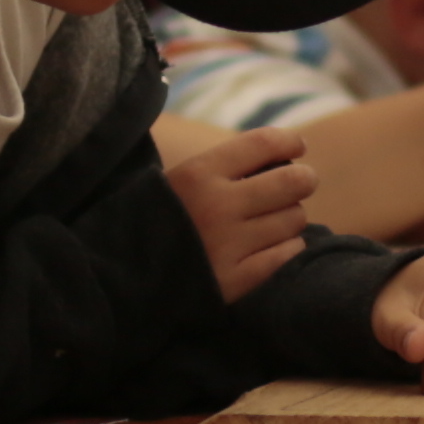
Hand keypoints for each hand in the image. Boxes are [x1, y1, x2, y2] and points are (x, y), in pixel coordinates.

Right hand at [163, 125, 321, 302]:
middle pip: (292, 182)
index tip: (298, 147)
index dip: (290, 142)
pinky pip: (286, 255)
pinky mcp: (235, 281)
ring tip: (274, 221)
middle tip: (300, 183)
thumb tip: (277, 155)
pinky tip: (272, 247)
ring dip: (291, 218)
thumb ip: (221, 167)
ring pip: (294, 220)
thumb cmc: (153, 220)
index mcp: (199, 173)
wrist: (120, 276)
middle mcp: (218, 206)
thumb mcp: (176, 181)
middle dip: (303, 180)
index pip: (264, 143)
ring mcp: (229, 246)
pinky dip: (286, 248)